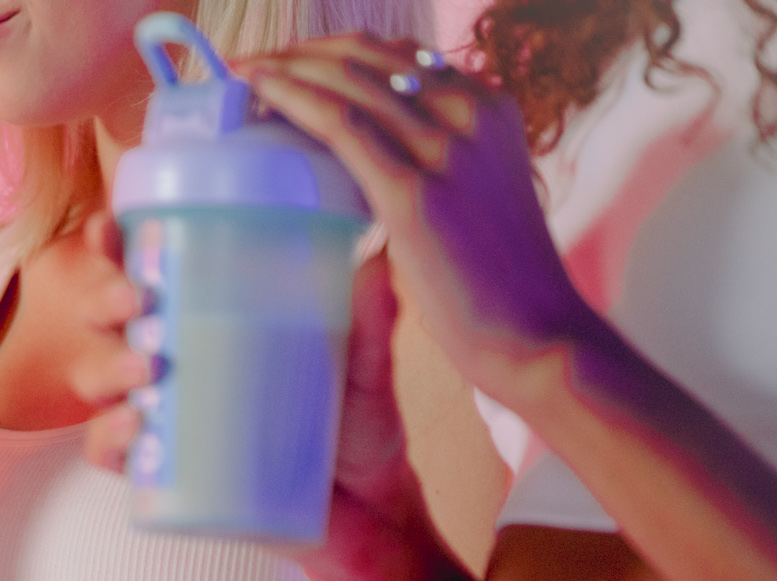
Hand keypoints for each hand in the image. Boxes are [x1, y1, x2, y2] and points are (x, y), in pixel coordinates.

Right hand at [70, 212, 436, 580]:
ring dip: (106, 368)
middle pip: (108, 322)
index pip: (149, 274)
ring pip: (100, 383)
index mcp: (210, 323)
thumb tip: (376, 257)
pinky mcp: (168, 474)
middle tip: (139, 301)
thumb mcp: (370, 371)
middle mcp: (177, 366)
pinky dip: (110, 440)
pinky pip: (114, 455)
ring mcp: (168, 420)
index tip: (109, 227)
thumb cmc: (361, 433)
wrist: (369, 518)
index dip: (114, 248)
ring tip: (146, 368)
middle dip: (105, 302)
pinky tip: (133, 427)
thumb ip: (372, 322)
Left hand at [240, 35, 600, 400]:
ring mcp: (447, 148)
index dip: (335, 52)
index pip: (399, 57)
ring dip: (286, 67)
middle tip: (247, 64)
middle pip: (369, 55)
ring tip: (239, 74)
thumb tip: (378, 163)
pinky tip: (259, 92)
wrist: (537, 333)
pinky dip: (293, 98)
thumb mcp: (477, 196)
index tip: (287, 63)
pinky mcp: (415, 191)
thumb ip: (438, 166)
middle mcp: (472, 112)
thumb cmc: (500, 282)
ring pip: (349, 79)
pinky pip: (341, 124)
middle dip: (299, 51)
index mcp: (489, 107)